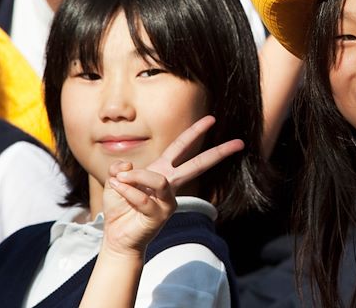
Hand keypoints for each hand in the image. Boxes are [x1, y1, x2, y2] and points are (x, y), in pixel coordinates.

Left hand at [100, 115, 243, 256]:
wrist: (117, 236)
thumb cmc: (119, 207)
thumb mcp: (116, 180)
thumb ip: (120, 168)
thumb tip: (128, 168)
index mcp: (162, 170)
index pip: (180, 148)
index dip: (195, 132)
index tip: (212, 119)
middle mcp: (170, 184)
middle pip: (197, 165)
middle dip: (217, 153)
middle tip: (238, 143)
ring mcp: (168, 200)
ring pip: (160, 180)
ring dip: (138, 177)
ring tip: (120, 180)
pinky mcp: (160, 214)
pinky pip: (142, 197)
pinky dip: (127, 192)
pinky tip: (118, 191)